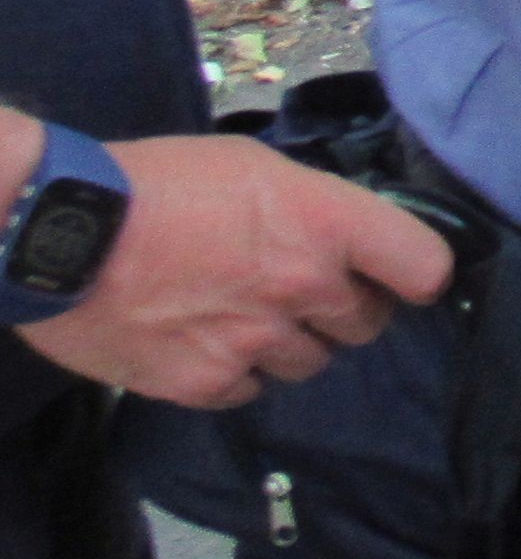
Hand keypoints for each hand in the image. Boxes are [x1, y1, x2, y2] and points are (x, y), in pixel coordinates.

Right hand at [18, 133, 454, 408]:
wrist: (57, 230)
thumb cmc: (155, 181)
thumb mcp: (252, 168)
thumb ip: (310, 206)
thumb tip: (339, 234)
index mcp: (326, 222)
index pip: (425, 266)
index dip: (416, 273)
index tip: (400, 275)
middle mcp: (304, 286)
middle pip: (367, 322)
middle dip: (343, 307)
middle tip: (299, 289)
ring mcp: (256, 340)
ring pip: (310, 361)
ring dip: (288, 342)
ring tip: (238, 313)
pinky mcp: (204, 383)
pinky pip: (249, 390)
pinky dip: (232, 373)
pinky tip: (201, 341)